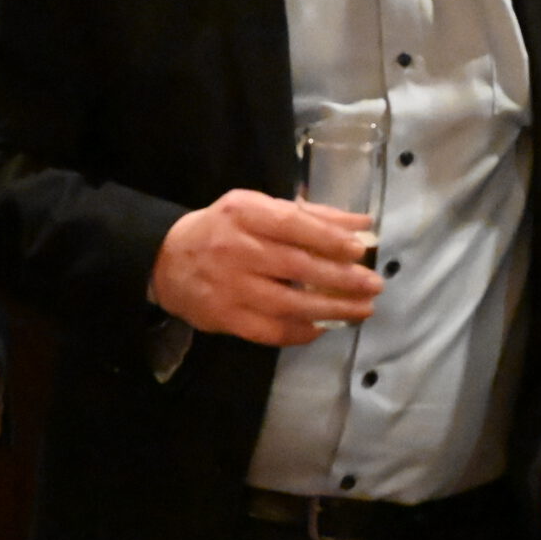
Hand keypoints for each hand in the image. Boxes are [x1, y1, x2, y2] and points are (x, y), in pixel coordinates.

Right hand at [150, 190, 383, 345]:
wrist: (166, 260)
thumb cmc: (225, 228)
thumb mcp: (260, 208)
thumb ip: (311, 215)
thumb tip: (363, 225)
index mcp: (245, 213)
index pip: (293, 225)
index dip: (329, 239)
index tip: (360, 250)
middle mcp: (236, 249)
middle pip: (296, 266)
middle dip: (341, 278)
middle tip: (374, 285)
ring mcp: (230, 287)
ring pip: (288, 303)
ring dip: (331, 309)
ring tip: (362, 310)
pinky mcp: (225, 318)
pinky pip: (271, 330)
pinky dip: (301, 331)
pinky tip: (323, 327)